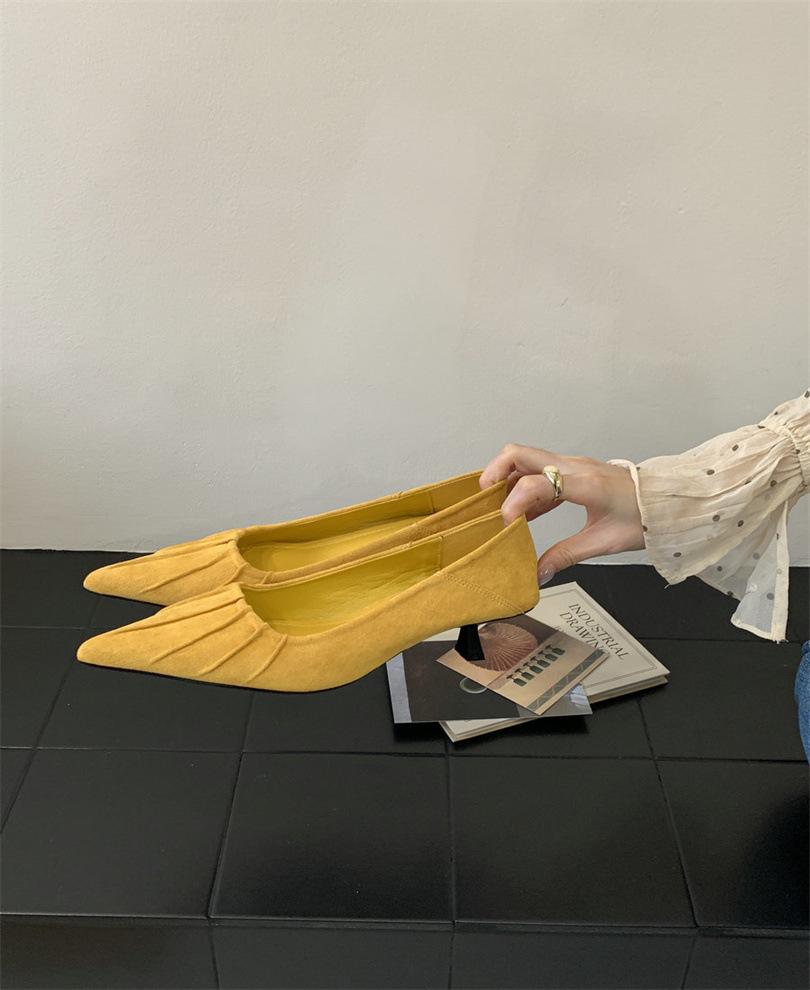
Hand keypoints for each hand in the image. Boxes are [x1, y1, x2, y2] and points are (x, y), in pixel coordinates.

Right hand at [480, 443, 644, 583]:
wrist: (665, 501)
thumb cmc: (642, 518)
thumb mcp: (604, 542)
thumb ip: (566, 555)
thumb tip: (538, 573)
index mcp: (586, 484)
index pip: (537, 482)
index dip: (514, 503)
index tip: (507, 525)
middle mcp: (574, 466)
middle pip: (519, 453)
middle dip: (494, 473)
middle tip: (483, 500)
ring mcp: (572, 464)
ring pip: (525, 458)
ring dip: (505, 479)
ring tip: (499, 510)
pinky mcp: (572, 469)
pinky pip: (537, 470)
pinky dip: (522, 486)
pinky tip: (523, 514)